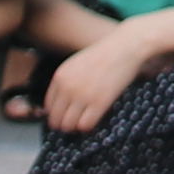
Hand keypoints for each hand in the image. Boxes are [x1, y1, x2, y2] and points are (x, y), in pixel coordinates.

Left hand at [43, 22, 157, 134]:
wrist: (124, 47)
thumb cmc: (103, 55)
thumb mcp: (76, 64)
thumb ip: (66, 81)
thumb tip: (60, 106)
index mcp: (60, 77)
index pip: (48, 107)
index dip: (58, 114)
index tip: (67, 115)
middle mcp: (68, 87)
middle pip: (56, 120)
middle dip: (65, 124)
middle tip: (76, 121)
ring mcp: (83, 95)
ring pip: (68, 126)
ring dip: (76, 127)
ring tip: (85, 120)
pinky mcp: (99, 102)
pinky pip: (85, 125)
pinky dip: (88, 126)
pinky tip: (95, 117)